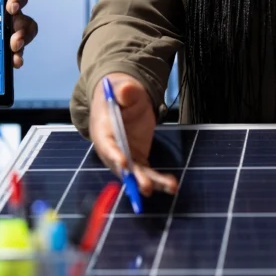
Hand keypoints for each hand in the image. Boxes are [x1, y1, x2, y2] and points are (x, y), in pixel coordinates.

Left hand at [0, 0, 37, 68]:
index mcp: (8, 2)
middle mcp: (15, 18)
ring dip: (23, 45)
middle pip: (26, 22)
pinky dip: (18, 58)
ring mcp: (14, 34)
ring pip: (26, 38)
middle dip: (22, 31)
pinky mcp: (10, 49)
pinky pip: (19, 53)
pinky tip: (14, 63)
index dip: (18, 1)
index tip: (11, 7)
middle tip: (14, 40)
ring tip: (15, 53)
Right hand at [89, 73, 177, 195]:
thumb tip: (126, 89)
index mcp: (103, 131)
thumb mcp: (123, 88)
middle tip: (146, 186)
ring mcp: (125, 157)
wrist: (123, 102)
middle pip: (121, 167)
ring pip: (137, 174)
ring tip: (169, 187)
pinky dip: (159, 180)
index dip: (114, 155)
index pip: (107, 145)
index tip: (124, 163)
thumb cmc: (120, 95)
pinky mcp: (138, 160)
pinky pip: (147, 173)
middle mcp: (112, 149)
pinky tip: (172, 186)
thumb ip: (125, 90)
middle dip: (134, 178)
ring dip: (151, 183)